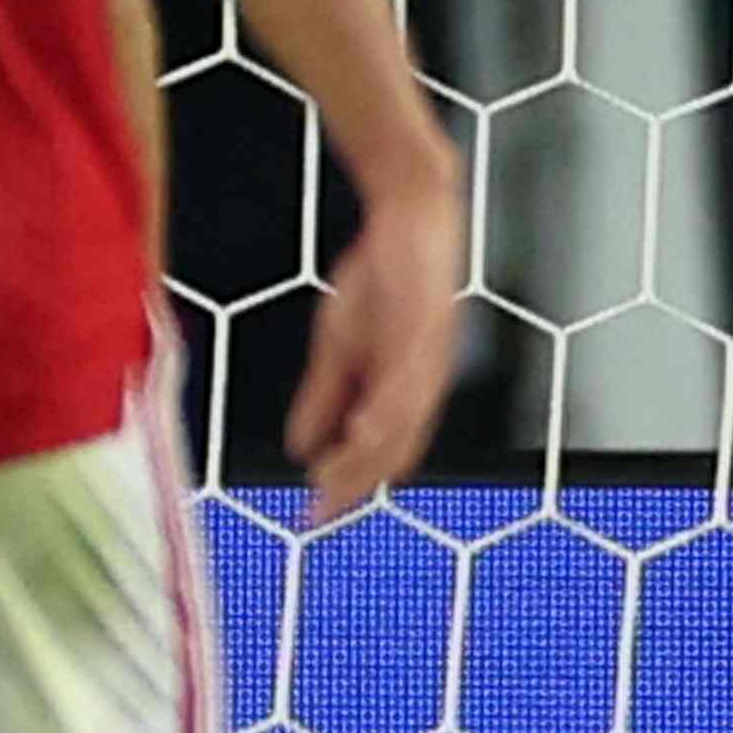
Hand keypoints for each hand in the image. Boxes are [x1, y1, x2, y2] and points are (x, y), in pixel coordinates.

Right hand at [284, 160, 467, 527]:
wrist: (409, 215)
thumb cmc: (381, 278)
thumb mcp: (340, 345)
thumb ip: (324, 396)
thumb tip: (301, 449)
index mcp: (407, 390)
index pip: (383, 454)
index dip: (350, 485)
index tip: (314, 516)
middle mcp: (426, 382)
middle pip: (395, 450)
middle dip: (355, 483)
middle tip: (320, 513)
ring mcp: (432, 357)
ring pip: (403, 423)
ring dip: (368, 458)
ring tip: (336, 484)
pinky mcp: (430, 328)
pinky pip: (409, 378)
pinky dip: (385, 410)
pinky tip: (363, 430)